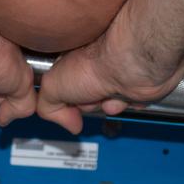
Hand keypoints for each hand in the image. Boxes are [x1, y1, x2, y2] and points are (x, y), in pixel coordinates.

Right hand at [36, 20, 183, 134]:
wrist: (130, 64)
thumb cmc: (96, 64)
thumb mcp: (52, 86)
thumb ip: (48, 106)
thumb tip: (69, 122)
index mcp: (74, 61)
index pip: (65, 88)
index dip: (65, 100)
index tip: (67, 103)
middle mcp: (95, 66)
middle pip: (87, 101)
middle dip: (88, 106)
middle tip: (89, 98)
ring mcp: (116, 74)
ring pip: (108, 106)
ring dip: (108, 107)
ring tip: (109, 95)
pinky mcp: (135, 83)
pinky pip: (128, 105)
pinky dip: (125, 106)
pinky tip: (124, 95)